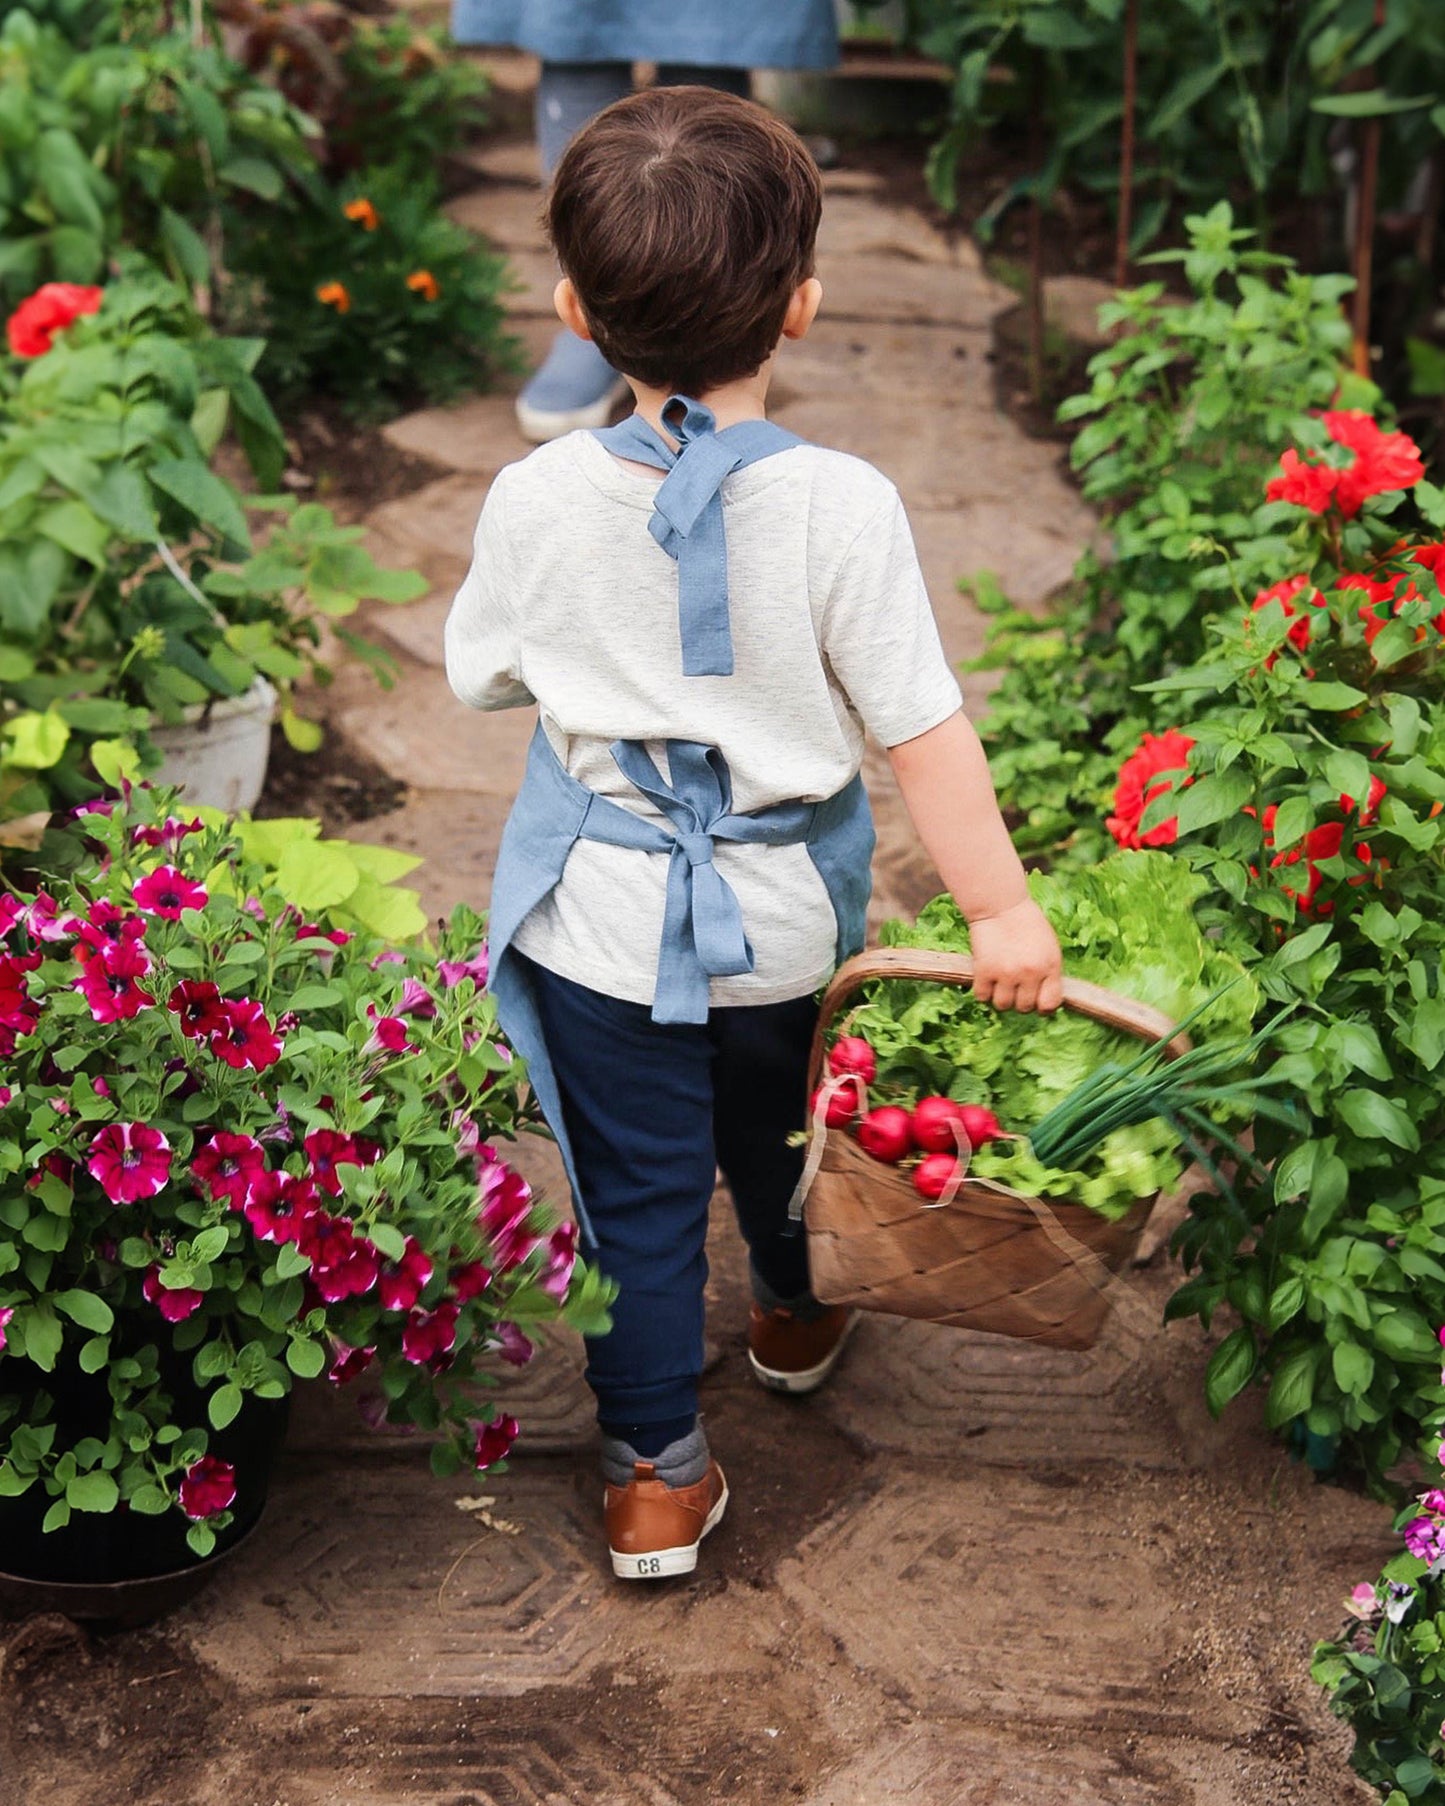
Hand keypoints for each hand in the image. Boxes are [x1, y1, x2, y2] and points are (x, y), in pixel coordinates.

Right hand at [968, 898, 1062, 1012]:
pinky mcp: (984, 971)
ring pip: (1003, 1005)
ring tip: (999, 985)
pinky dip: (983, 991)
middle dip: (1019, 1000)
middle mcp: (1030, 973)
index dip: (1042, 1007)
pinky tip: (986, 980)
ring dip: (1000, 998)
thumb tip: (1044, 998)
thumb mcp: (1049, 947)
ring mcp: (1006, 973)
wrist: (999, 905)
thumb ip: (1049, 972)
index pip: (1050, 1003)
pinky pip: (983, 996)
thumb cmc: (1026, 923)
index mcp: (1050, 966)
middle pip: (1024, 1007)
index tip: (1036, 1002)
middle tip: (1015, 988)